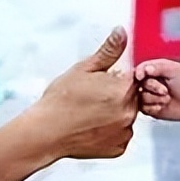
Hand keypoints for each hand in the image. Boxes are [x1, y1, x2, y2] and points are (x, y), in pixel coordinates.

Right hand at [34, 27, 137, 159]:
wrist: (46, 132)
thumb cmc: (60, 101)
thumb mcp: (83, 69)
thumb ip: (108, 51)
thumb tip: (121, 32)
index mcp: (123, 88)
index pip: (133, 77)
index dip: (116, 78)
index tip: (100, 84)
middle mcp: (128, 111)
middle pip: (132, 97)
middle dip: (116, 95)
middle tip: (92, 98)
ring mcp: (124, 131)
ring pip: (127, 116)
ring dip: (115, 113)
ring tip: (90, 113)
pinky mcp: (118, 148)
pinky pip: (120, 135)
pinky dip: (111, 131)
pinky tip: (92, 126)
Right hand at [134, 59, 179, 120]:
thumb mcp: (174, 69)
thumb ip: (159, 67)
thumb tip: (144, 69)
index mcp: (153, 70)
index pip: (139, 69)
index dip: (138, 73)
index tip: (141, 76)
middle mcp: (148, 83)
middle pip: (138, 83)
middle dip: (153, 87)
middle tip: (165, 90)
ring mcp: (148, 96)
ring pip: (141, 96)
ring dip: (155, 98)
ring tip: (167, 98)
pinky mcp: (149, 108)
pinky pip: (143, 108)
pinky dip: (154, 107)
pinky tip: (163, 106)